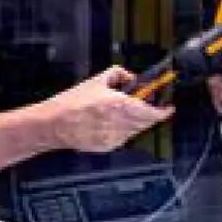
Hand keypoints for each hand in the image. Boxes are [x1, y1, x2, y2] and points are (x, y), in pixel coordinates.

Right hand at [36, 66, 173, 152]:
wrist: (52, 124)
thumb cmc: (71, 103)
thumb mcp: (97, 80)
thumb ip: (119, 74)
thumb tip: (132, 78)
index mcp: (119, 105)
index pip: (151, 112)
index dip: (164, 111)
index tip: (169, 107)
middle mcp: (119, 124)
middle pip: (146, 122)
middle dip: (150, 113)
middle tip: (147, 105)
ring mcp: (114, 138)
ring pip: (136, 130)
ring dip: (136, 121)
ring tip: (121, 112)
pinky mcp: (107, 147)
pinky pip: (123, 138)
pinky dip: (123, 130)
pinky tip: (109, 122)